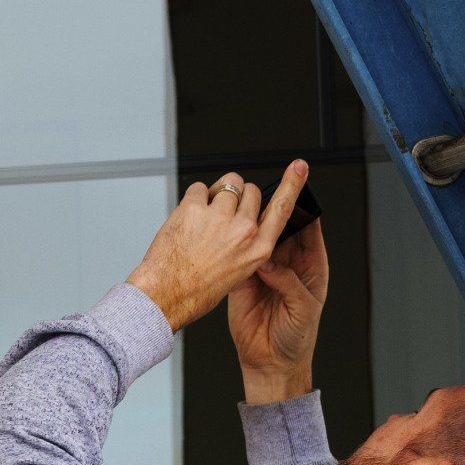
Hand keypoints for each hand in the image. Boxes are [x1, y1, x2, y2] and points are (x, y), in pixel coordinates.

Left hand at [127, 164, 306, 333]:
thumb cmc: (198, 288)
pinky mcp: (195, 209)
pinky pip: (200, 188)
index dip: (292, 185)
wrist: (166, 294)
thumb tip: (243, 218)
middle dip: (238, 196)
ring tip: (203, 218)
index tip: (299, 169)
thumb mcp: (238, 271)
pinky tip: (188, 218)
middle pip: (251, 191)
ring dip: (216, 194)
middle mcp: (243, 232)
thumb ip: (246, 243)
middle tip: (222, 212)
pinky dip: (194, 198)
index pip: (281, 210)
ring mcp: (219, 218)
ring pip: (227, 184)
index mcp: (257, 249)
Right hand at [228, 212, 329, 403]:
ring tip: (246, 213)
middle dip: (275, 210)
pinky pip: (239, 255)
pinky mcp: (242, 278)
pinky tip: (231, 236)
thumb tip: (269, 263)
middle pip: (282, 226)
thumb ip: (289, 283)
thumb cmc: (297, 338)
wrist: (270, 363)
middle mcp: (288, 262)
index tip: (296, 191)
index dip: (304, 209)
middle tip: (264, 198)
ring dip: (253, 225)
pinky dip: (235, 245)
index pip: (309, 228)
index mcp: (310, 265)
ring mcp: (265, 268)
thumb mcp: (303, 310)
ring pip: (259, 236)